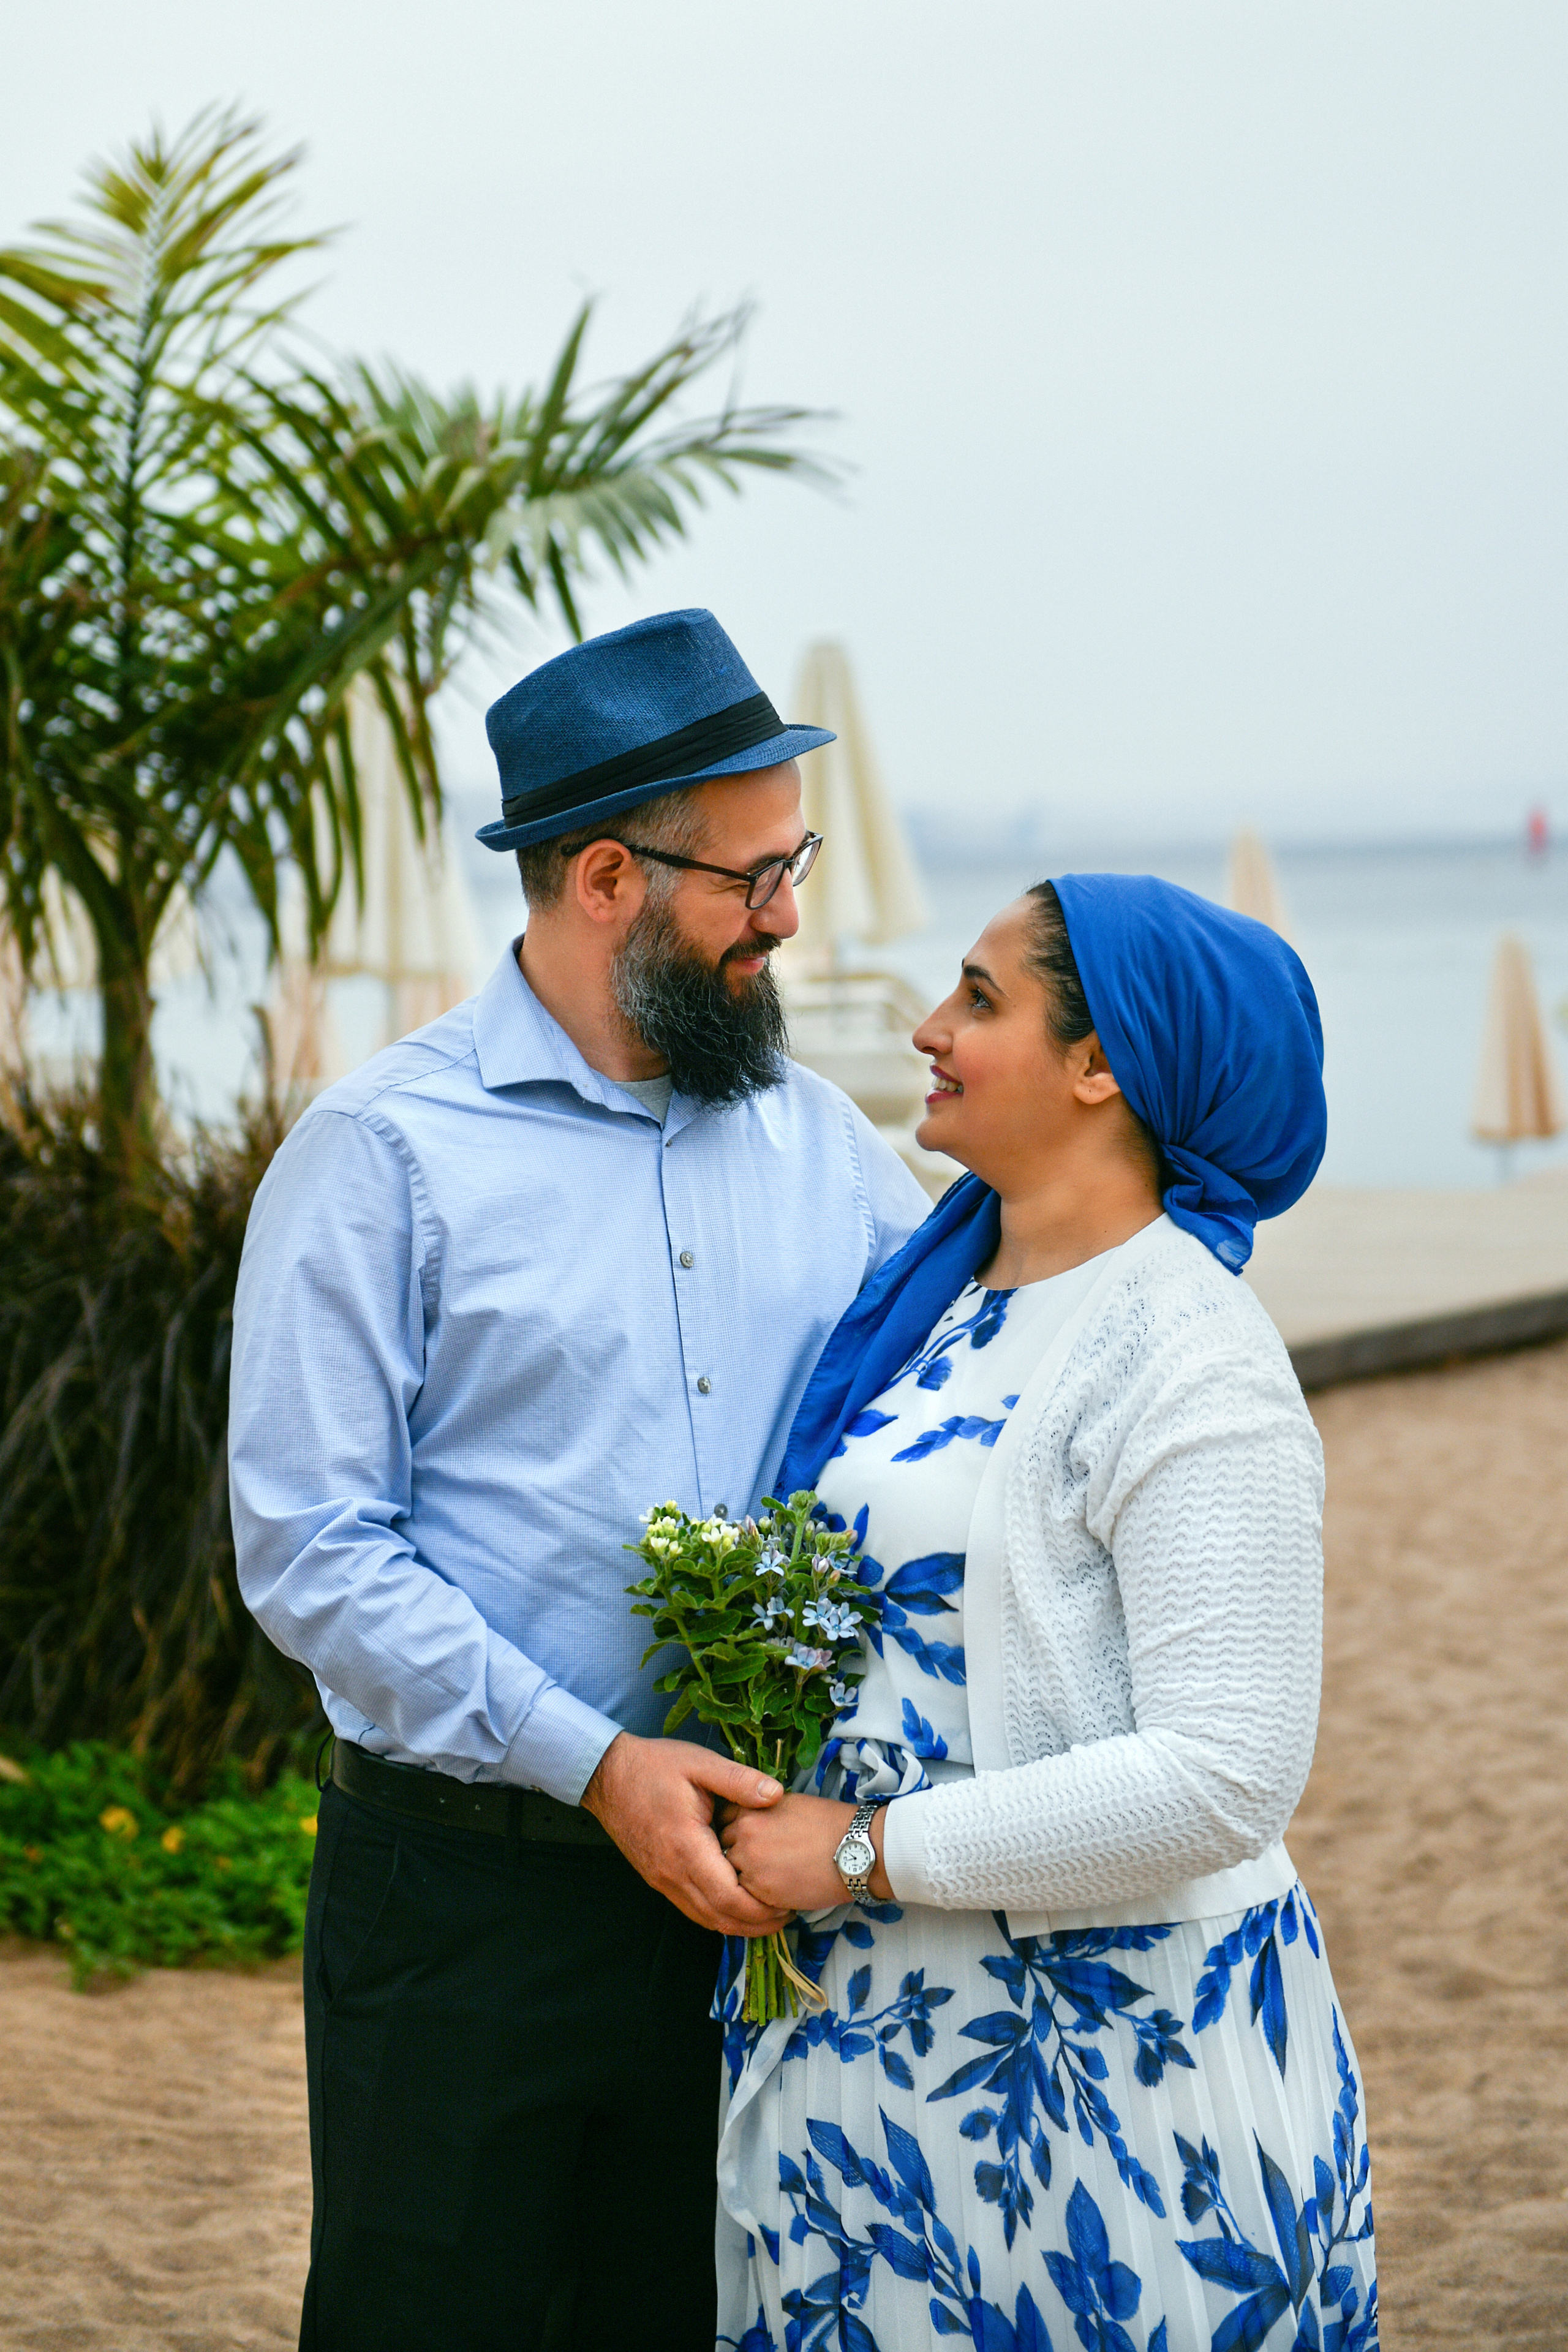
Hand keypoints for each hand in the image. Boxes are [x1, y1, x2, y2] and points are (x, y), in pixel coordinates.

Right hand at [581, 1733, 790, 1936]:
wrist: (606, 1774)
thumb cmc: (654, 1765)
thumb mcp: (700, 1763)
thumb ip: (739, 1780)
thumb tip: (776, 1794)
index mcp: (686, 1846)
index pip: (728, 1897)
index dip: (761, 1909)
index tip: (789, 1903)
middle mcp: (672, 1872)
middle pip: (719, 1917)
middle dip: (756, 1924)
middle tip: (787, 1916)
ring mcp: (662, 1879)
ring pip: (704, 1918)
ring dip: (737, 1924)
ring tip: (769, 1916)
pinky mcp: (657, 1878)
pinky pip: (691, 1908)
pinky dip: (717, 1914)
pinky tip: (737, 1906)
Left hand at [718, 1791, 893, 1912]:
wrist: (854, 1849)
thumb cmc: (829, 1824)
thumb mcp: (789, 1804)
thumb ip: (762, 1812)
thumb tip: (752, 1824)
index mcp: (751, 1808)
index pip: (723, 1820)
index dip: (733, 1831)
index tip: (745, 1840)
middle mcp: (744, 1833)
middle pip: (724, 1848)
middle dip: (737, 1856)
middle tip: (759, 1863)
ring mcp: (749, 1863)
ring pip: (732, 1875)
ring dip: (745, 1878)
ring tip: (770, 1879)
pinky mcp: (760, 1891)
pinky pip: (746, 1897)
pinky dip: (757, 1898)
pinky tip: (778, 1893)